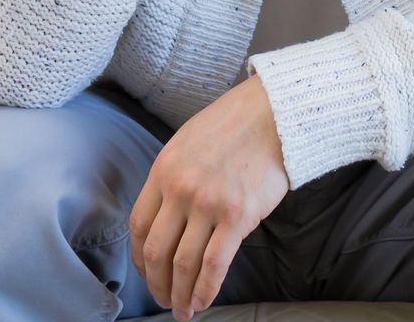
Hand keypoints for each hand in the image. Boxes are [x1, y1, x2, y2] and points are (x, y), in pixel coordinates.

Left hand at [129, 73, 289, 320]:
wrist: (275, 112)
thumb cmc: (235, 124)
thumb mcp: (188, 142)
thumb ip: (174, 177)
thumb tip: (170, 215)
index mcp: (164, 170)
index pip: (139, 226)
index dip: (139, 258)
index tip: (146, 272)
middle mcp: (180, 190)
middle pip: (156, 251)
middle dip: (157, 284)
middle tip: (163, 299)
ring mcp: (208, 204)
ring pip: (183, 263)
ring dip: (180, 294)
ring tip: (183, 310)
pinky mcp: (238, 216)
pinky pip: (215, 263)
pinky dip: (206, 288)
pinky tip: (203, 301)